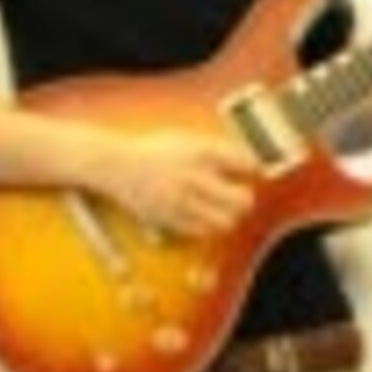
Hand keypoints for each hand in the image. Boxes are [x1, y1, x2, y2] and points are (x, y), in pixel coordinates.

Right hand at [98, 131, 258, 238]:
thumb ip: (220, 151)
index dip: (254, 169)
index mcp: (201, 152)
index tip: (250, 170)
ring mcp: (182, 200)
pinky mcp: (170, 219)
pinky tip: (203, 214)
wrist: (117, 165)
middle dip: (246, 198)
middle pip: (242, 199)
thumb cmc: (158, 151)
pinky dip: (209, 225)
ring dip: (230, 216)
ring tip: (222, 207)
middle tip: (241, 195)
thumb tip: (254, 165)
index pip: (247, 164)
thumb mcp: (189, 140)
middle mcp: (193, 177)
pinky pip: (204, 231)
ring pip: (226, 221)